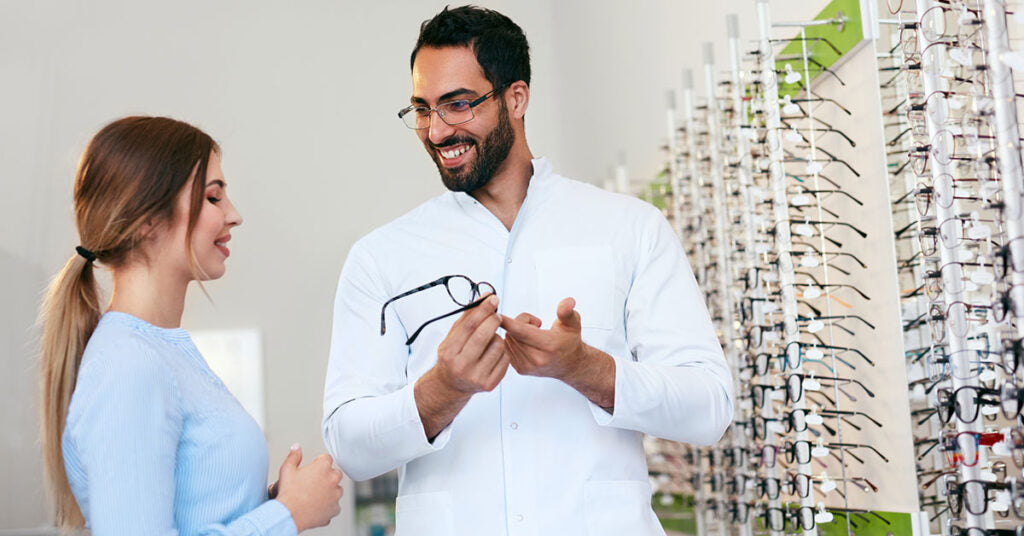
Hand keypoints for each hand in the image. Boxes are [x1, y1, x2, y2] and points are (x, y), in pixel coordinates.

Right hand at [275, 444, 343, 532]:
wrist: (289, 515)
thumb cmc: (287, 492)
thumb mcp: (287, 470)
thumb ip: (294, 456)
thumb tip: (297, 446)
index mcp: (323, 466)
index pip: (326, 459)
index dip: (318, 463)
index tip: (311, 470)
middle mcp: (333, 479)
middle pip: (335, 473)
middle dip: (326, 477)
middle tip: (312, 484)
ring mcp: (336, 494)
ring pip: (336, 490)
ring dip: (329, 492)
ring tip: (313, 497)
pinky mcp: (336, 509)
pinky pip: (334, 505)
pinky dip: (327, 507)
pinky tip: (315, 508)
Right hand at [430, 294, 509, 394]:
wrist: (451, 386)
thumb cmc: (453, 357)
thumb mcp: (452, 337)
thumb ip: (468, 317)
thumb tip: (486, 297)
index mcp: (449, 352)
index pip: (469, 326)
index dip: (483, 310)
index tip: (493, 299)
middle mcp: (461, 366)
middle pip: (483, 336)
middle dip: (493, 320)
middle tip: (496, 315)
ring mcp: (476, 377)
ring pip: (498, 346)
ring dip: (498, 337)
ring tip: (490, 339)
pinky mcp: (489, 384)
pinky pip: (505, 359)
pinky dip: (502, 350)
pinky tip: (494, 351)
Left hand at [501, 297, 615, 408]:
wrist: (570, 365)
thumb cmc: (569, 341)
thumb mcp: (573, 323)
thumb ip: (567, 311)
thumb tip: (568, 301)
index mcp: (549, 346)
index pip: (522, 332)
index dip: (508, 322)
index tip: (496, 314)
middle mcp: (537, 359)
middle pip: (513, 333)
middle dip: (520, 322)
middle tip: (535, 323)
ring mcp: (527, 366)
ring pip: (508, 340)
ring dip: (515, 332)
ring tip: (533, 334)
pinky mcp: (520, 369)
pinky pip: (507, 349)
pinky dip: (513, 341)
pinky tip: (526, 342)